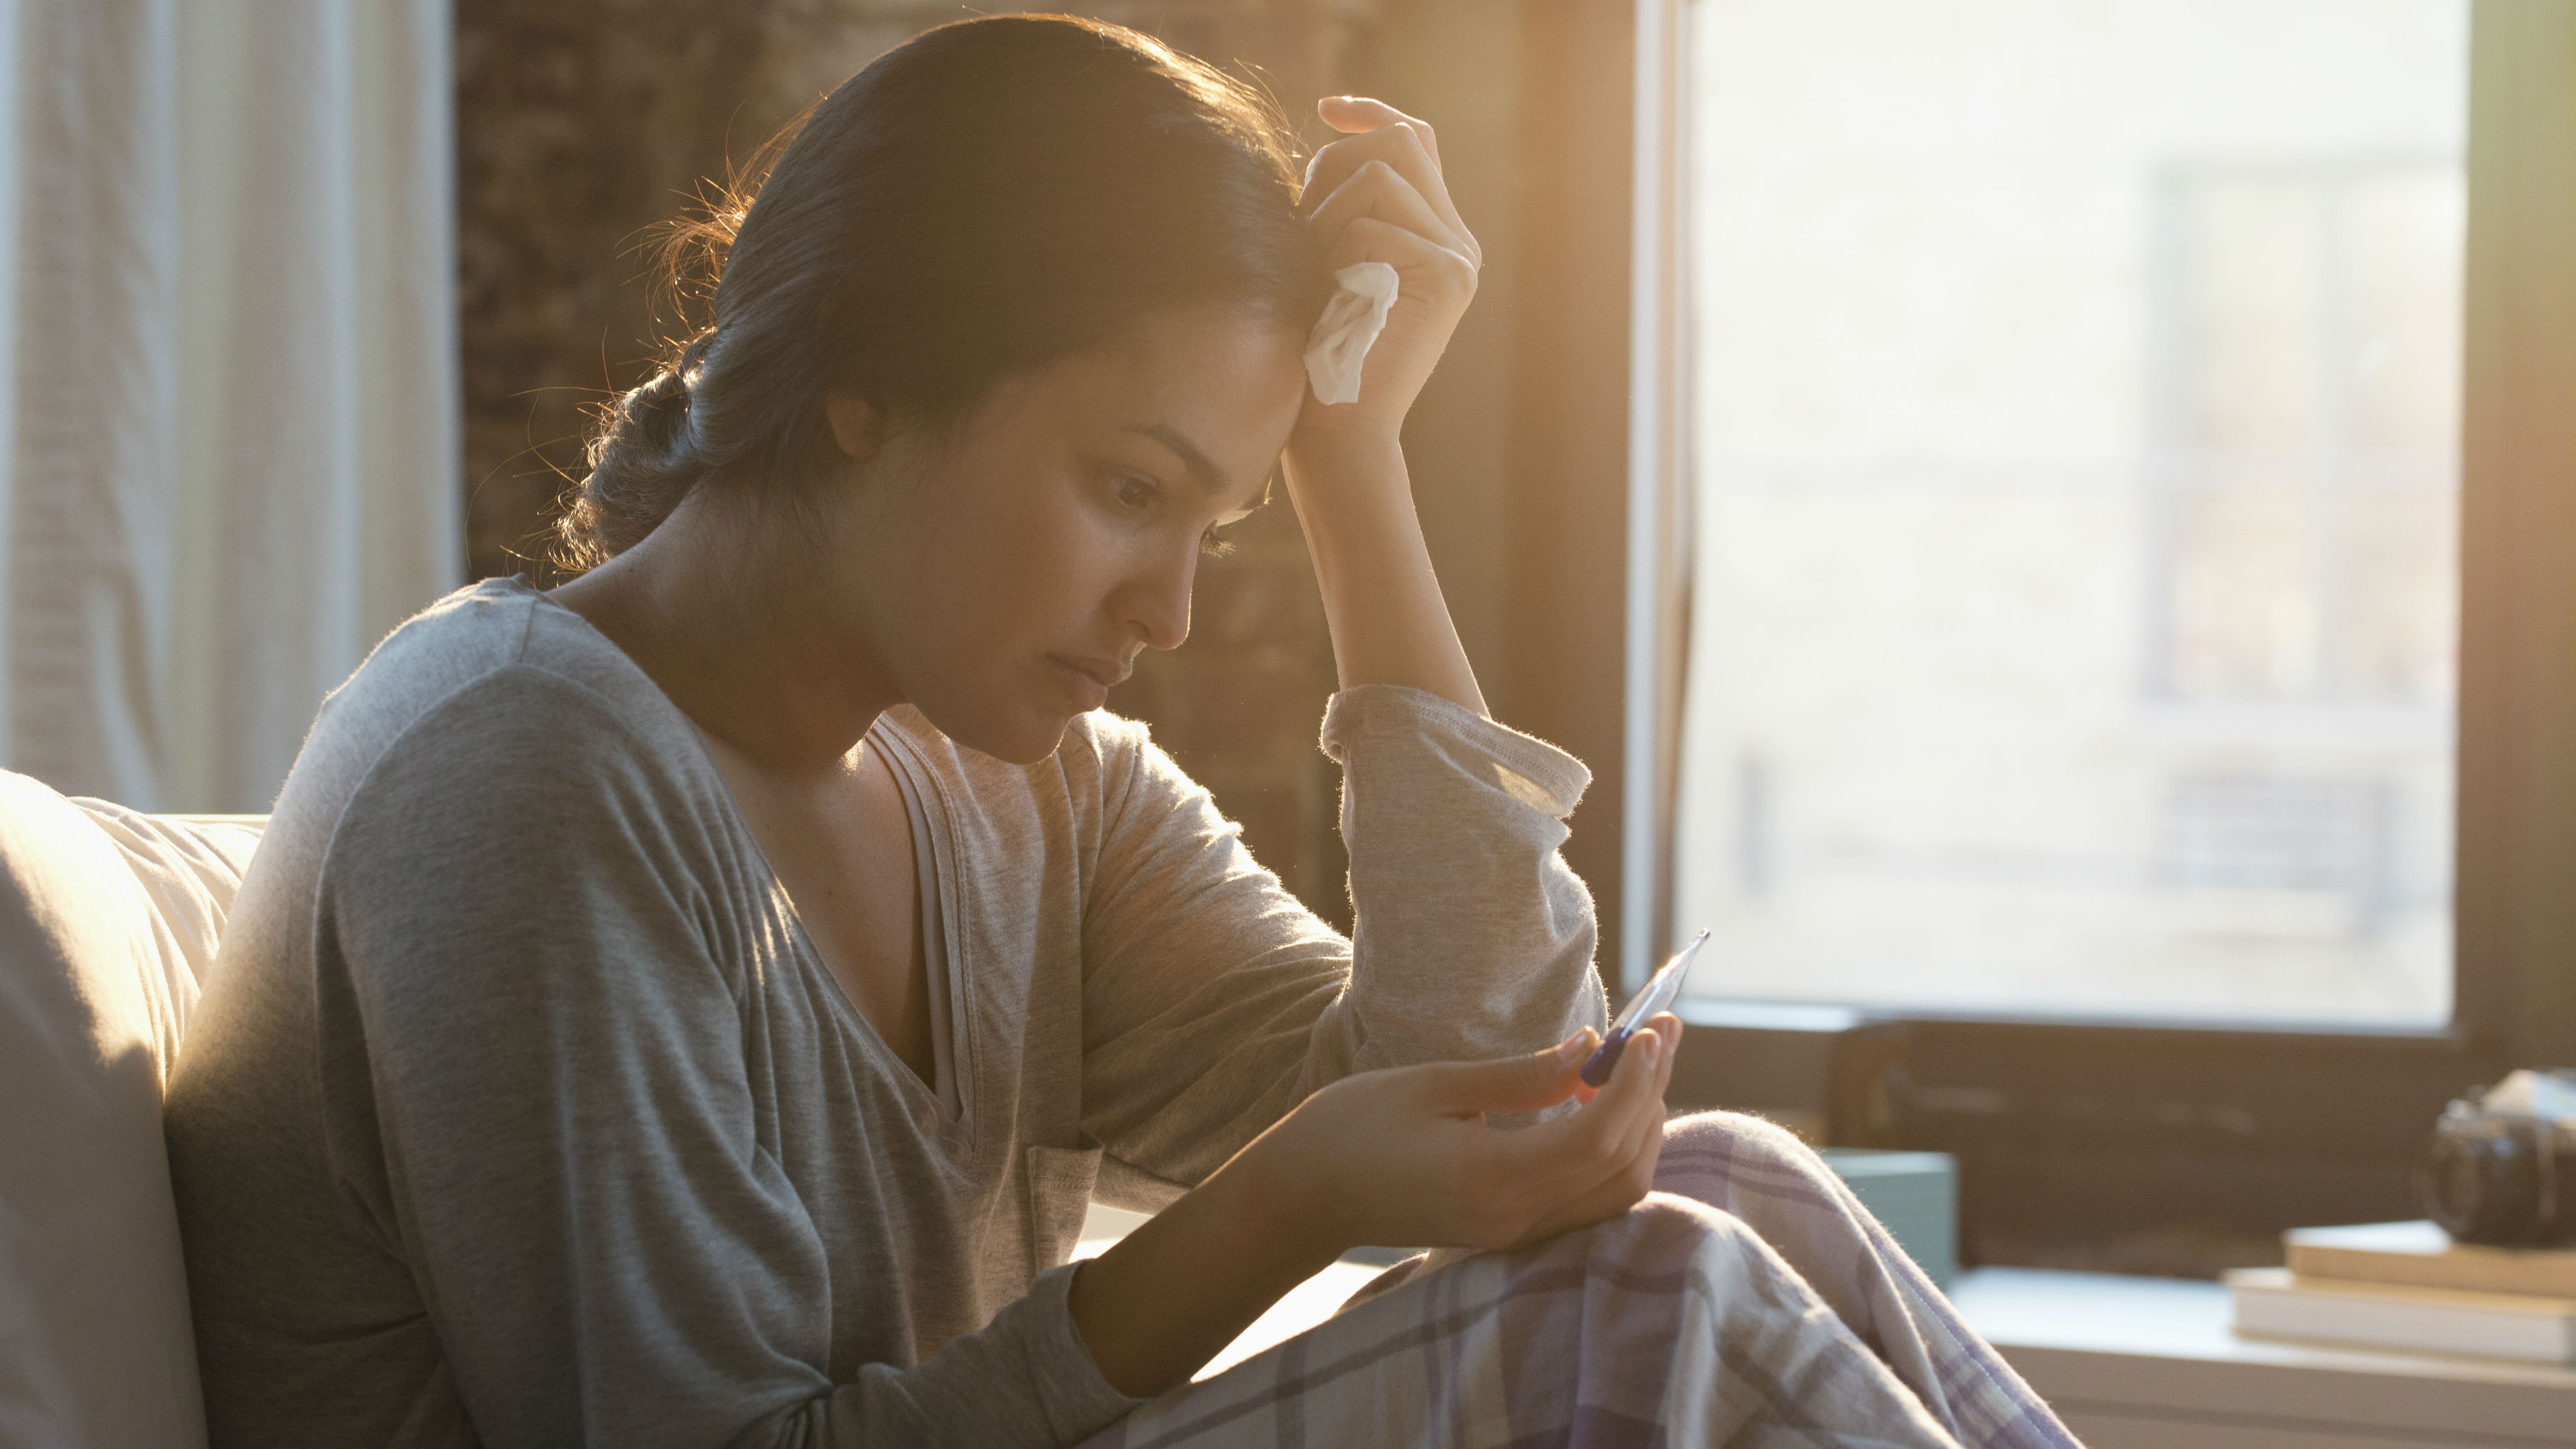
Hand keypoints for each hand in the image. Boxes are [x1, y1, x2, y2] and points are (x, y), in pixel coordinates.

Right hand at [1243, 1015, 1684, 1257]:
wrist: (1302, 1198)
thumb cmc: (1349, 1130)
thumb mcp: (1430, 1085)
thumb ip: (1519, 1076)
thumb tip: (1591, 1049)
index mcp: (1489, 1180)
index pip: (1596, 1137)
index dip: (1636, 1082)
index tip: (1651, 1030)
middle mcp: (1513, 1218)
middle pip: (1622, 1167)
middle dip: (1652, 1095)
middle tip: (1661, 1030)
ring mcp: (1515, 1234)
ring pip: (1617, 1191)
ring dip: (1642, 1123)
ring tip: (1641, 1060)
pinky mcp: (1513, 1232)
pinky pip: (1591, 1198)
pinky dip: (1615, 1149)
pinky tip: (1601, 1100)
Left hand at [1288, 96, 1482, 450]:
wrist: (1339, 433)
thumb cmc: (1317, 357)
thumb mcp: (1326, 262)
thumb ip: (1342, 205)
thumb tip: (1335, 140)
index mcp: (1437, 237)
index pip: (1416, 141)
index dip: (1372, 112)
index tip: (1326, 108)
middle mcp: (1458, 243)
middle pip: (1402, 140)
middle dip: (1334, 165)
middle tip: (1302, 221)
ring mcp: (1460, 259)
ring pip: (1380, 176)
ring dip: (1326, 216)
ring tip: (1316, 274)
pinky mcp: (1447, 276)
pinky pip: (1371, 224)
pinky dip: (1333, 254)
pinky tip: (1334, 298)